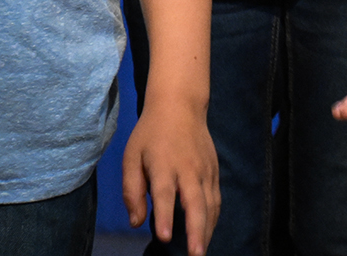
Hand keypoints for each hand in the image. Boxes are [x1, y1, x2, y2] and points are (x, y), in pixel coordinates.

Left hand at [120, 95, 218, 254]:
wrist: (181, 105)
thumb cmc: (150, 134)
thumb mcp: (131, 157)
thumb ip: (132, 190)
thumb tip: (137, 222)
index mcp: (164, 165)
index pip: (165, 194)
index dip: (166, 216)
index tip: (165, 237)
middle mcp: (188, 169)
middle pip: (196, 202)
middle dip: (197, 230)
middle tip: (196, 254)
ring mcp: (205, 170)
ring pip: (210, 203)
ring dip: (208, 229)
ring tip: (201, 250)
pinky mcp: (213, 170)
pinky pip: (215, 198)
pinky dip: (213, 217)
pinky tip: (208, 232)